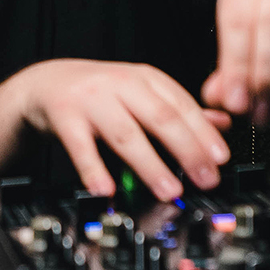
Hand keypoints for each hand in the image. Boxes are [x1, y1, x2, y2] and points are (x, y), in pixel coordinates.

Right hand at [12, 59, 230, 198]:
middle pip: (160, 118)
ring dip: (150, 165)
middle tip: (206, 179)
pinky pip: (80, 147)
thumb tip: (224, 124)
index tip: (222, 159)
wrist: (45, 83)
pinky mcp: (65, 117)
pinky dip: (94, 169)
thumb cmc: (99, 93)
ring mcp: (92, 100)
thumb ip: (179, 109)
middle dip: (187, 150)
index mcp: (145, 78)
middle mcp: (121, 85)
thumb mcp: (141, 93)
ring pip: (126, 134)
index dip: (204, 133)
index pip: (182, 105)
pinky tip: (106, 189)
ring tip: (170, 191)